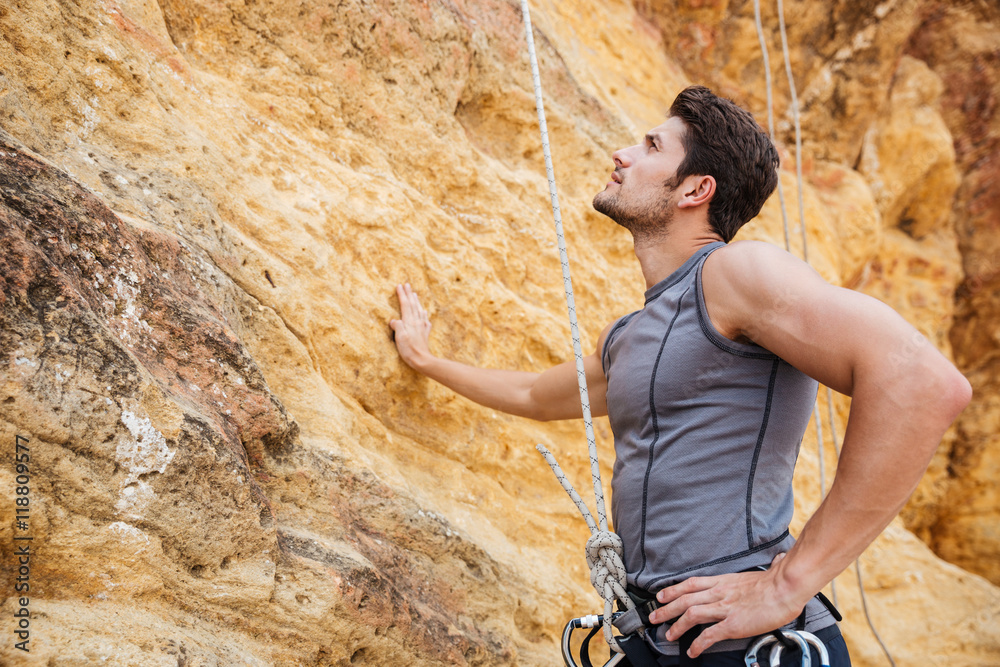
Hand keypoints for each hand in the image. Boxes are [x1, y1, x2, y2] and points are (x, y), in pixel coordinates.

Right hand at [389, 283, 432, 369]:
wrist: (422, 360)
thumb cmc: (409, 350)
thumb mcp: (400, 337)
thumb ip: (397, 326)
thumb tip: (394, 320)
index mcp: (409, 321)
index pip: (405, 305)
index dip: (402, 295)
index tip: (399, 285)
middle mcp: (417, 322)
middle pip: (413, 305)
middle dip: (409, 294)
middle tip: (407, 284)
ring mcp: (422, 327)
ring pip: (419, 310)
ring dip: (416, 301)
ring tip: (415, 294)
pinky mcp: (425, 334)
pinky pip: (425, 320)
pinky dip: (424, 314)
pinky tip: (425, 312)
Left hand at [648, 553, 808, 657]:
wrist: (786, 587)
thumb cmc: (778, 581)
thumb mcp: (762, 573)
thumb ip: (760, 572)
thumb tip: (776, 561)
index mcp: (724, 581)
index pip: (692, 584)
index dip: (674, 590)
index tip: (661, 595)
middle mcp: (720, 593)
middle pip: (685, 599)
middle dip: (667, 608)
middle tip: (655, 617)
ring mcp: (725, 608)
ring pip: (691, 614)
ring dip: (677, 626)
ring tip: (668, 635)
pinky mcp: (733, 624)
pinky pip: (709, 635)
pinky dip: (698, 644)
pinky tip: (693, 650)